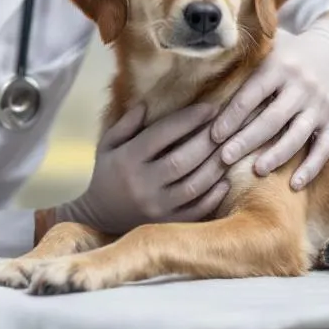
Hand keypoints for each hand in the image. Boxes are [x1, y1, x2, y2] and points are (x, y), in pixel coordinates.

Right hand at [53, 102, 230, 234]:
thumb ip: (126, 124)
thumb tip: (146, 104)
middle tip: (227, 125)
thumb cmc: (108, 174)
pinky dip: (214, 196)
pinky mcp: (168, 224)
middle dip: (208, 140)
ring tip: (229, 149)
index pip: (162, 134)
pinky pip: (197, 211)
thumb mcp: (108, 145)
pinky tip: (225, 180)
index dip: (188, 119)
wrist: (99, 218)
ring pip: (194, 186)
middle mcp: (143, 184)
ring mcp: (157, 208)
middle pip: (183, 160)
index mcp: (128, 160)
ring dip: (215, 166)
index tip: (210, 107)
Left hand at [211, 14, 328, 189]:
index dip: (231, 116)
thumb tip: (204, 57)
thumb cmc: (289, 52)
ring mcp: (321, 105)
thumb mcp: (270, 44)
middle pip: (272, 119)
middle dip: (247, 140)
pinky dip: (311, 168)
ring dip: (276, 156)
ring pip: (297, 136)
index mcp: (279, 66)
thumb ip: (242, 53)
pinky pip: (325, 148)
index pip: (251, 94)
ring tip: (256, 171)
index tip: (213, 136)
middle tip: (224, 158)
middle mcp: (302, 85)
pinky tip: (294, 185)